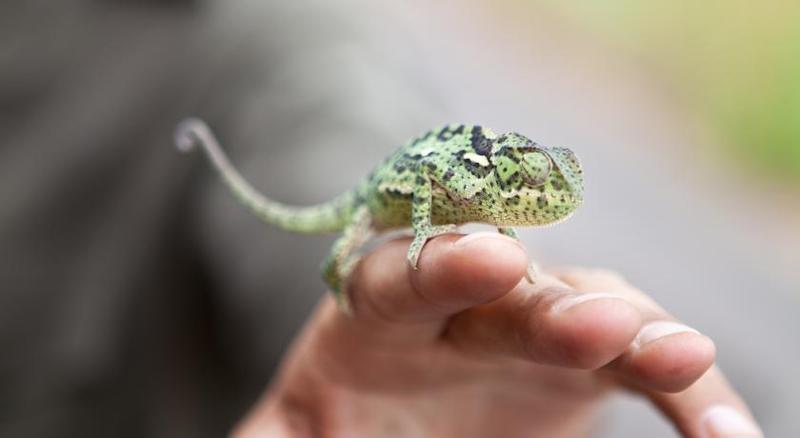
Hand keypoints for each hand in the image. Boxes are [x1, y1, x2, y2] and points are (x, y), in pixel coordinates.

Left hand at [233, 232, 761, 436]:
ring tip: (686, 361)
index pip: (399, 270)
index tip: (492, 260)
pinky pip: (641, 367)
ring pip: (591, 308)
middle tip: (599, 324)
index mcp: (378, 307)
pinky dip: (683, 393)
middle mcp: (463, 299)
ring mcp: (530, 322)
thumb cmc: (341, 411)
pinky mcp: (585, 357)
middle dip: (552, 302)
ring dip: (638, 335)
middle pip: (508, 289)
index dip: (439, 263)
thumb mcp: (298, 425)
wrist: (405, 405)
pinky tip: (725, 435)